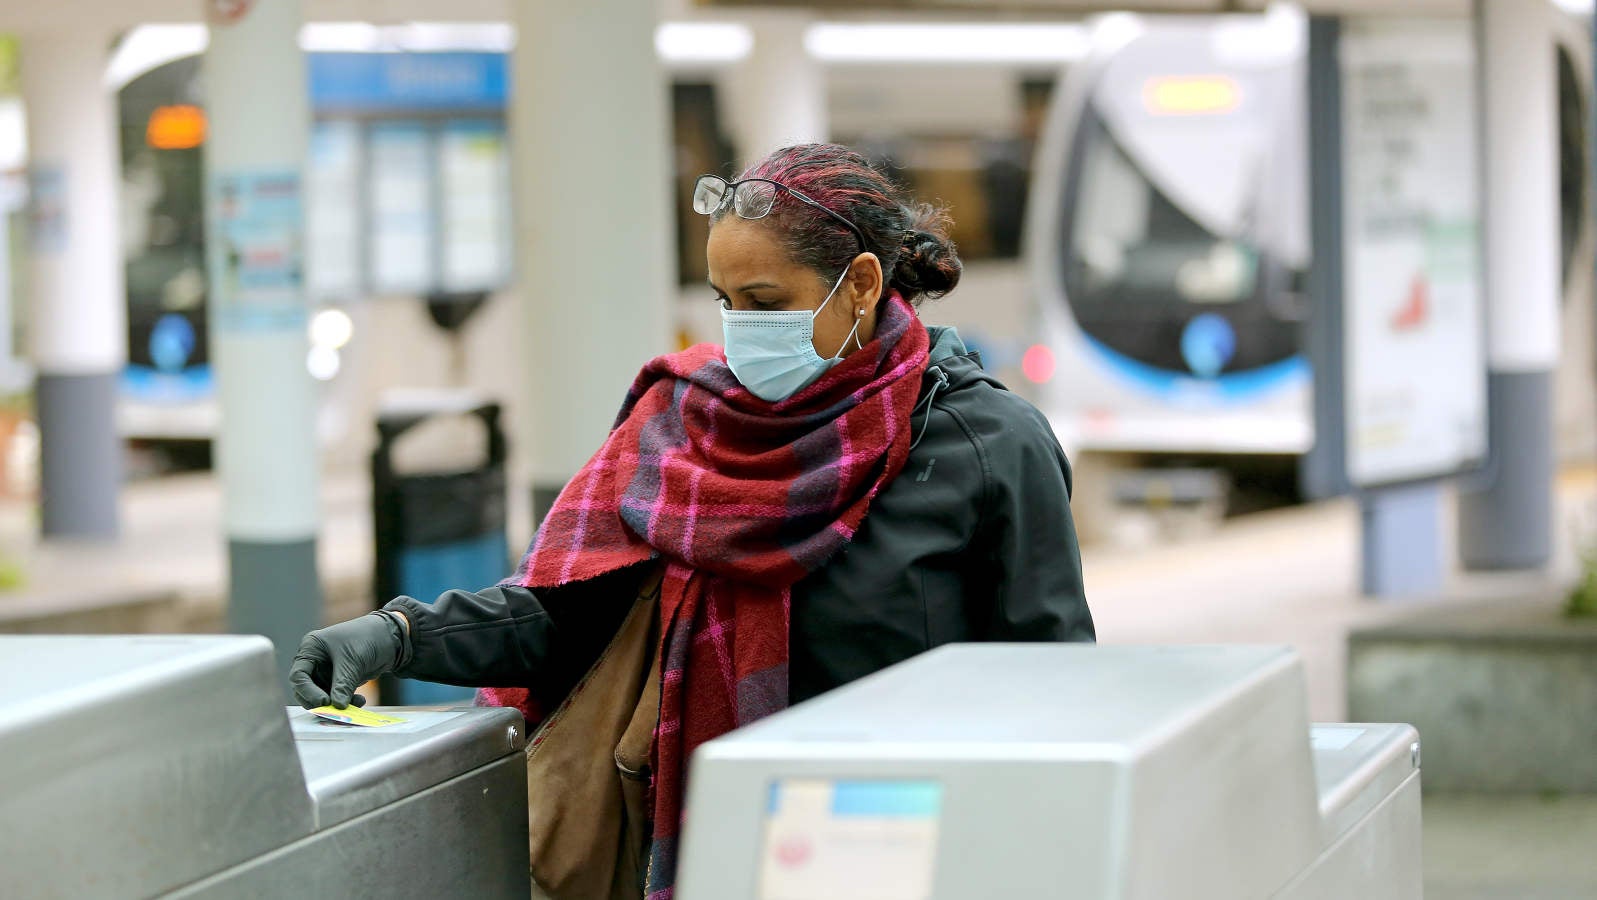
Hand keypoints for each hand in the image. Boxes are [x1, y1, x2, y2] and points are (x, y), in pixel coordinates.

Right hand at [288, 613, 402, 708]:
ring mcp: (326, 672)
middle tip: (335, 712)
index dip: (308, 692)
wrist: (390, 637)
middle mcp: (315, 661)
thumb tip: (337, 707)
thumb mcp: (353, 661)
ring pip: (321, 696)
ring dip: (335, 705)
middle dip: (320, 702)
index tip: (324, 702)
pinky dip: (345, 702)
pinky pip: (336, 697)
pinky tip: (359, 701)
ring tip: (354, 706)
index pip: (299, 676)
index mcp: (311, 649)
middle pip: (306, 689)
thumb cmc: (367, 638)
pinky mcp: (338, 680)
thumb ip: (343, 685)